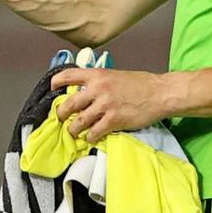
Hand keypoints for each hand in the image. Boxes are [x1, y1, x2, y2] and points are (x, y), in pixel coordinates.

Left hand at [50, 67, 176, 141]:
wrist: (159, 93)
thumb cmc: (140, 84)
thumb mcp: (115, 75)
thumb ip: (99, 82)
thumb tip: (84, 92)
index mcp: (98, 75)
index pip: (69, 75)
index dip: (56, 82)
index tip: (52, 88)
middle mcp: (98, 89)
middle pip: (68, 104)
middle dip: (61, 115)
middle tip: (61, 119)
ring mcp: (105, 105)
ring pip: (78, 122)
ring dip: (74, 130)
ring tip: (74, 132)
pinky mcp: (113, 120)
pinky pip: (93, 133)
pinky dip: (90, 137)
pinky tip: (91, 137)